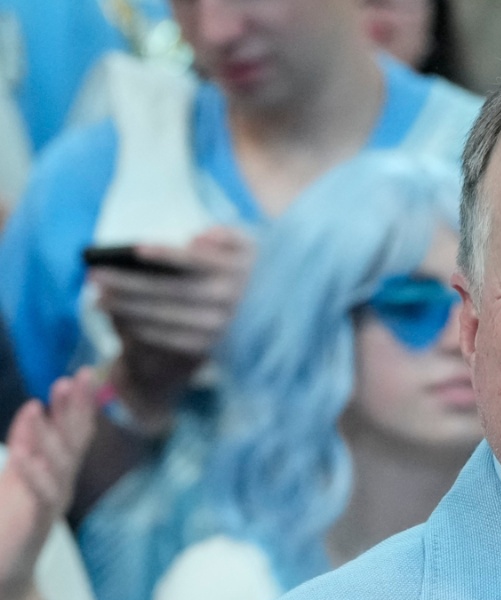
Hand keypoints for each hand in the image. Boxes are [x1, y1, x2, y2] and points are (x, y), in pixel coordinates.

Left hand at [0, 368, 94, 599]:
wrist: (4, 576)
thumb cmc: (9, 525)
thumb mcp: (17, 477)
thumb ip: (28, 445)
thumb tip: (35, 410)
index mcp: (57, 472)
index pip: (74, 432)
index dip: (79, 404)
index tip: (81, 374)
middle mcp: (61, 484)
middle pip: (74, 441)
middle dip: (75, 409)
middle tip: (75, 378)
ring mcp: (51, 503)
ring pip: (58, 464)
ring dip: (50, 434)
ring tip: (40, 405)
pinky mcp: (36, 523)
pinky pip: (40, 495)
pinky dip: (35, 473)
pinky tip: (25, 455)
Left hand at [92, 228, 254, 423]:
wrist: (289, 319)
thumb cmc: (262, 273)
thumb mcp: (256, 247)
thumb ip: (228, 235)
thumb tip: (196, 238)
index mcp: (236, 271)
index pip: (195, 261)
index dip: (166, 255)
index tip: (134, 249)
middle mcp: (227, 300)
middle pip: (170, 291)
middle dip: (128, 284)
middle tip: (95, 276)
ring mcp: (220, 325)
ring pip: (167, 317)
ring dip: (128, 310)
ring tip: (97, 300)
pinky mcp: (215, 346)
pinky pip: (175, 339)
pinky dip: (146, 331)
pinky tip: (123, 322)